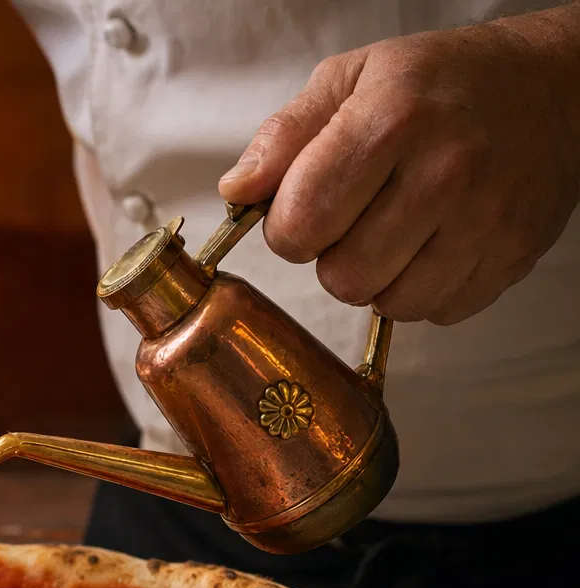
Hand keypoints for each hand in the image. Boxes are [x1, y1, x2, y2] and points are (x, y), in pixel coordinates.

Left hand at [220, 9, 579, 324]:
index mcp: (392, 121)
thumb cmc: (442, 81)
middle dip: (331, 256)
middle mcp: (444, 173)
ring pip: (389, 303)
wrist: (554, 85)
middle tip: (353, 218)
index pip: (301, 222)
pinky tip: (431, 245)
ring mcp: (485, 220)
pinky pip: (439, 312)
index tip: (304, 206)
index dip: (286, 227)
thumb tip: (238, 192)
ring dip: (376, 278)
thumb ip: (284, 136)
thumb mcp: (351, 78)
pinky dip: (423, 290)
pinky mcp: (513, 254)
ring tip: (393, 230)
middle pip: (342, 276)